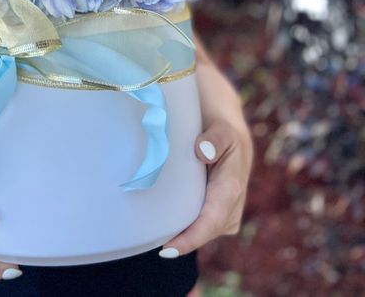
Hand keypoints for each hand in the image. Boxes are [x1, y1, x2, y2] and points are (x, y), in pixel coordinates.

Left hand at [159, 119, 253, 258]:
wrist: (233, 142)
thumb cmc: (225, 135)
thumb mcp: (222, 130)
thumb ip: (214, 139)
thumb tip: (202, 151)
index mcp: (231, 190)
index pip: (211, 221)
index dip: (190, 239)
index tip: (167, 249)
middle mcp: (231, 210)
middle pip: (201, 232)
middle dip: (177, 240)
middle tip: (146, 240)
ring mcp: (225, 218)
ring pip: (199, 232)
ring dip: (178, 234)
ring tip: (150, 233)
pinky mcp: (216, 219)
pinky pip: (197, 227)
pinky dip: (181, 227)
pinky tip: (161, 225)